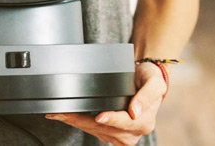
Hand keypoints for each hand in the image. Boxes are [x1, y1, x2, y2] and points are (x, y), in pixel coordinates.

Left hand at [45, 63, 166, 145]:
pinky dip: (78, 123)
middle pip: (104, 129)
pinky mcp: (110, 133)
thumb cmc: (149, 79)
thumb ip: (147, 95)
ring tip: (59, 113)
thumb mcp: (154, 83)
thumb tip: (134, 111)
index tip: (99, 117)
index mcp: (144, 122)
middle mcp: (132, 132)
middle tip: (63, 113)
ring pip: (95, 131)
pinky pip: (92, 130)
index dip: (111, 119)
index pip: (125, 123)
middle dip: (82, 121)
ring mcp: (120, 135)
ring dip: (76, 122)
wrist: (146, 80)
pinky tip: (66, 116)